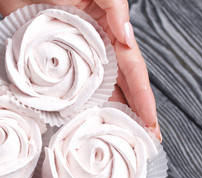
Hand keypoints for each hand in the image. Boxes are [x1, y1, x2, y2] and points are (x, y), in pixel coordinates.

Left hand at [0, 0, 161, 140]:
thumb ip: (115, 11)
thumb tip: (129, 40)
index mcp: (110, 33)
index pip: (133, 71)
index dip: (143, 97)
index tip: (152, 122)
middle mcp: (94, 52)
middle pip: (118, 88)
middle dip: (132, 114)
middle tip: (142, 140)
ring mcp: (72, 60)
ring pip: (94, 93)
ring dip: (106, 115)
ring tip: (117, 139)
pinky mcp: (49, 64)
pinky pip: (65, 90)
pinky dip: (75, 107)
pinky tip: (82, 123)